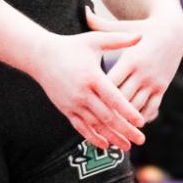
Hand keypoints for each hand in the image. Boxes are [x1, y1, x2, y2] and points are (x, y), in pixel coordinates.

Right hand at [30, 28, 145, 151]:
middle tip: (141, 140)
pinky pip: (81, 127)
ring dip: (112, 137)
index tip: (141, 122)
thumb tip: (141, 36)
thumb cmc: (71, 46)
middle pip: (107, 117)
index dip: (127, 112)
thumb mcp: (94, 40)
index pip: (113, 98)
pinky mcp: (66, 109)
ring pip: (95, 125)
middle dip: (125, 130)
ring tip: (128, 146)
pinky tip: (105, 145)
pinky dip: (93, 137)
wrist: (41, 56)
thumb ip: (118, 39)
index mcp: (92, 77)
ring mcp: (73, 103)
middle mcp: (82, 93)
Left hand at [86, 4, 182, 126]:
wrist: (173, 32)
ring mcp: (154, 83)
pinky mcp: (162, 88)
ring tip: (109, 129)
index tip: (85, 102)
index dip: (99, 93)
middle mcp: (143, 74)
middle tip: (92, 122)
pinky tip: (129, 124)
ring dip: (124, 119)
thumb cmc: (143, 28)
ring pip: (137, 107)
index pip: (112, 82)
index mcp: (131, 59)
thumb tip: (83, 11)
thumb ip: (101, 24)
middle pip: (123, 98)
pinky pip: (151, 108)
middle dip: (109, 111)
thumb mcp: (124, 25)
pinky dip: (141, 117)